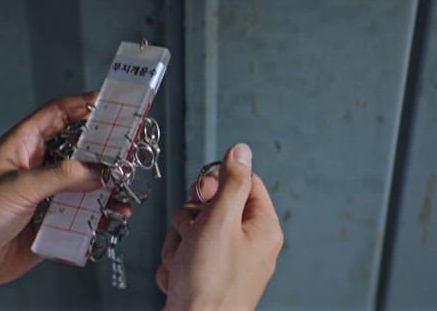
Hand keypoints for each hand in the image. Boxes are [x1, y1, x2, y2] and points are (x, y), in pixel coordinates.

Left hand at [0, 92, 130, 290]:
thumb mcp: (19, 186)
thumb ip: (62, 176)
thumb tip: (98, 170)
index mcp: (23, 146)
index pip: (56, 114)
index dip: (82, 105)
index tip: (109, 102)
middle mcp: (37, 167)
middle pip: (78, 148)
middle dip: (103, 147)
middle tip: (127, 147)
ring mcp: (46, 195)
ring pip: (84, 182)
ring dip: (106, 184)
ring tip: (124, 185)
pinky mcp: (52, 222)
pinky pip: (83, 214)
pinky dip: (100, 214)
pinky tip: (112, 214)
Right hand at [157, 143, 282, 310]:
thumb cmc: (210, 285)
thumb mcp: (220, 221)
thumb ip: (230, 182)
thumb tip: (241, 151)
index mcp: (261, 228)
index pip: (244, 183)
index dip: (218, 182)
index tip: (205, 191)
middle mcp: (246, 243)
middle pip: (211, 204)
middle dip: (191, 218)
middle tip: (194, 233)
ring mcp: (224, 260)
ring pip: (191, 227)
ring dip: (179, 241)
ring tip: (185, 261)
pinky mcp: (204, 273)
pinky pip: (183, 251)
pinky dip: (175, 261)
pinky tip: (180, 276)